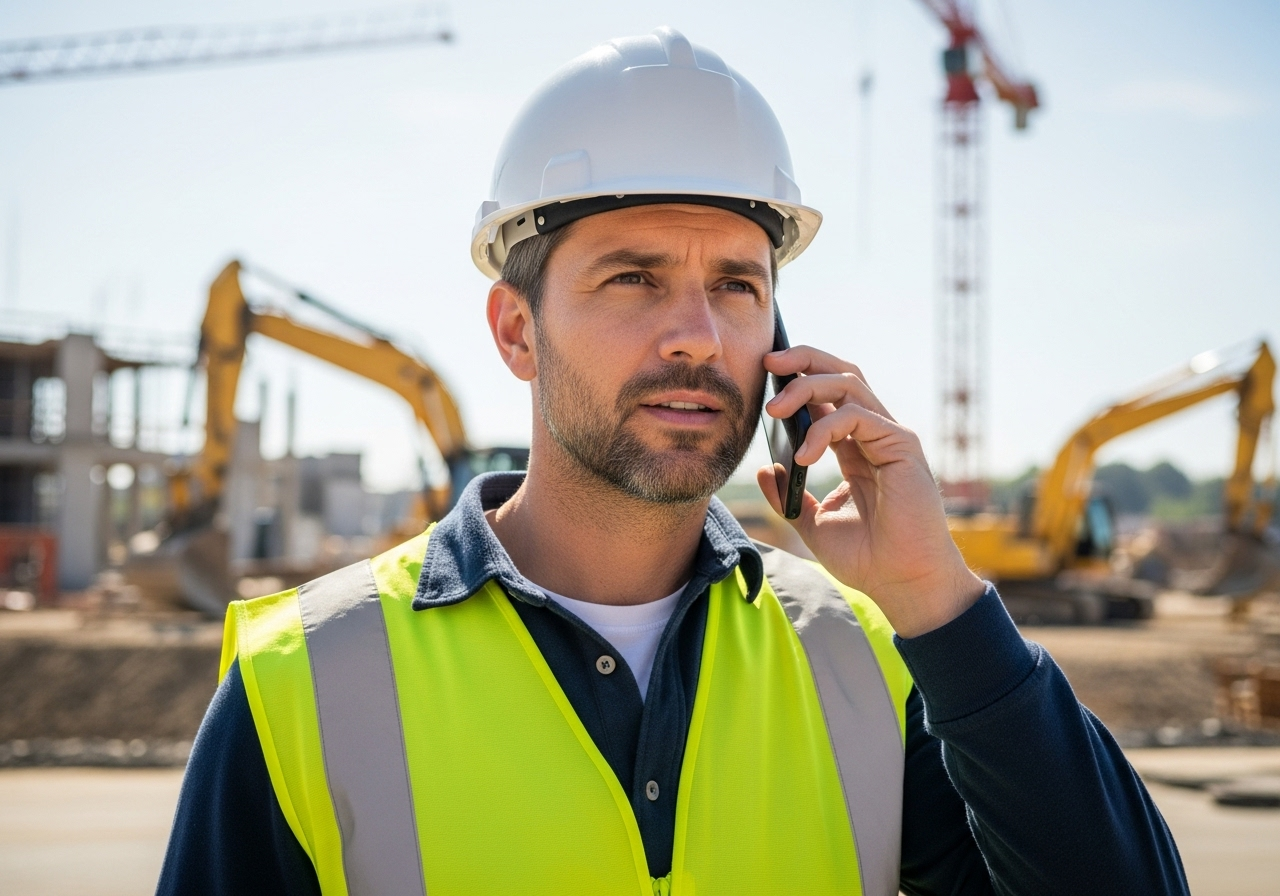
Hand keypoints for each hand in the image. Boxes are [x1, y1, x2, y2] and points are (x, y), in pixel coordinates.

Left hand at [756, 346, 984, 637]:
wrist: (902, 584)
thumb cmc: (867, 558)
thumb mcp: (812, 523)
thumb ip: (787, 495)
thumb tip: (763, 469)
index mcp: (855, 447)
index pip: (828, 393)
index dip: (798, 375)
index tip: (764, 371)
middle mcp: (875, 434)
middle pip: (841, 373)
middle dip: (804, 359)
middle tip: (768, 361)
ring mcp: (890, 437)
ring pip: (849, 383)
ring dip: (806, 388)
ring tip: (775, 410)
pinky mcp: (902, 446)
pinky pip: (858, 416)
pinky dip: (824, 429)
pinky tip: (804, 456)